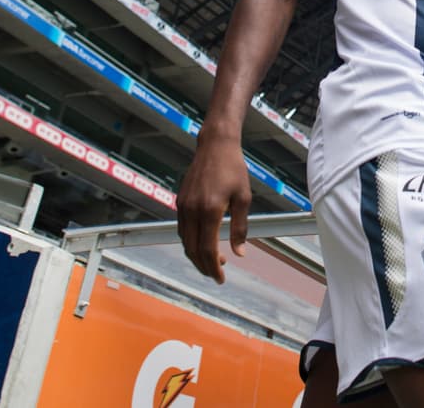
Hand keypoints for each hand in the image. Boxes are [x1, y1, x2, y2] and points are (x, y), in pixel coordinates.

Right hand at [176, 134, 252, 283]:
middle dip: (204, 266)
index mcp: (210, 210)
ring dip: (197, 255)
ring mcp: (183, 206)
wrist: (215, 146)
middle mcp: (192, 210)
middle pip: (193, 249)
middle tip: (217, 274)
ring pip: (185, 241)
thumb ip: (240, 227)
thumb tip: (240, 253)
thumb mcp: (243, 198)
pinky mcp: (180, 201)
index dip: (213, 268)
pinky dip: (191, 241)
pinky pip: (182, 229)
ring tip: (214, 260)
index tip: (221, 278)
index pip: (207, 249)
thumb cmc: (234, 170)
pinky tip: (203, 243)